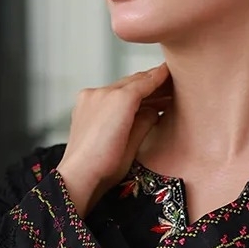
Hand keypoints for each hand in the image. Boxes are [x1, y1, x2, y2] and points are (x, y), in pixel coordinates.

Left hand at [57, 61, 173, 214]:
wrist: (78, 177)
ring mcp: (90, 97)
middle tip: (168, 85)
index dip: (160, 76)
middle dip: (150, 82)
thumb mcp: (135, 145)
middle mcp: (103, 93)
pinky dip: (120, 97)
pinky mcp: (82, 104)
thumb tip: (152, 111)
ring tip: (153, 98)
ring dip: (136, 91)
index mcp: (119, 100)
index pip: (145, 82)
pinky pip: (106, 94)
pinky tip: (130, 106)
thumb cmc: (106, 167)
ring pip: (119, 87)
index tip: (170, 70)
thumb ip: (146, 121)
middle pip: (132, 81)